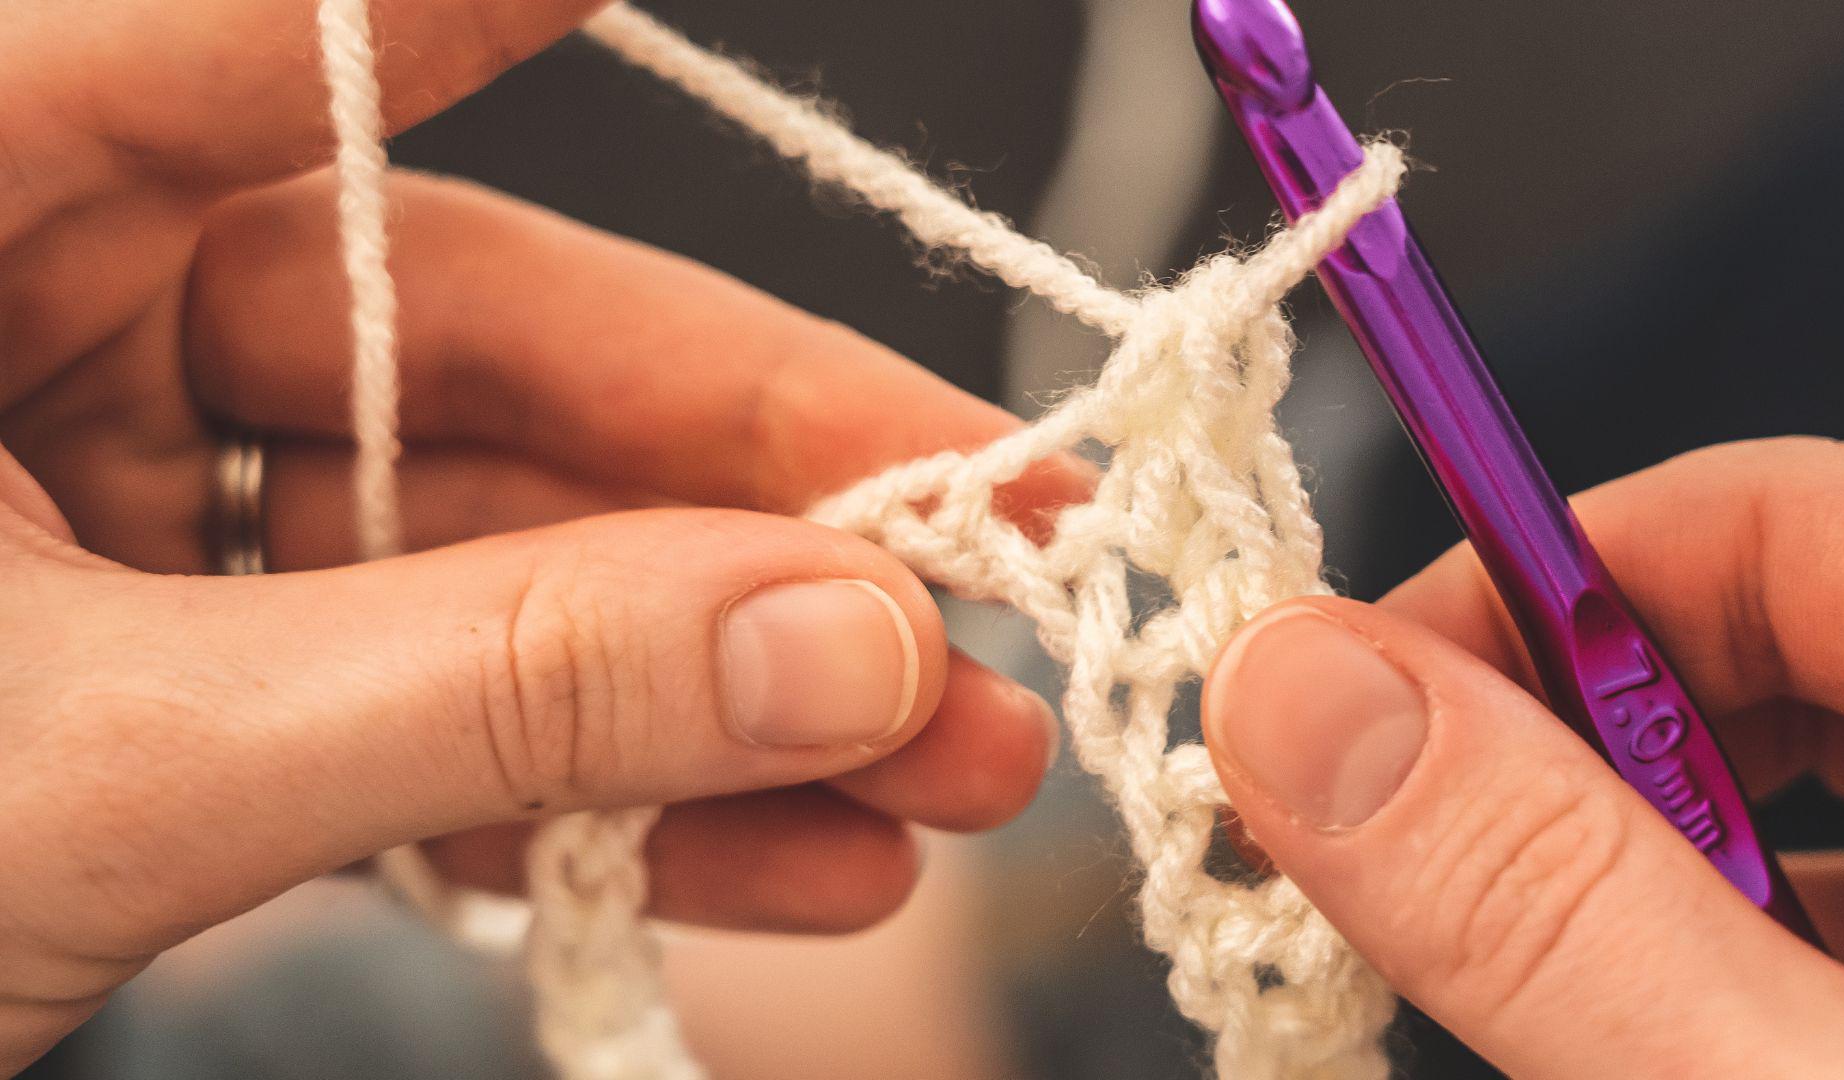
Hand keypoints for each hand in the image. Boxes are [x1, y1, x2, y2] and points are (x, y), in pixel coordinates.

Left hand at [0, 1, 1078, 1067]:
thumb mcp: (98, 773)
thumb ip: (493, 687)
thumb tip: (845, 642)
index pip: (296, 17)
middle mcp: (12, 302)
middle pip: (471, 332)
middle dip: (758, 491)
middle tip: (1001, 568)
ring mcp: (81, 498)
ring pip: (474, 544)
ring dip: (720, 676)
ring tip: (951, 768)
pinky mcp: (131, 670)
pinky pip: (402, 690)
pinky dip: (582, 786)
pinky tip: (782, 855)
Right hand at [1203, 437, 1843, 1075]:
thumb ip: (1557, 904)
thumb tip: (1297, 696)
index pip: (1788, 519)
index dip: (1520, 597)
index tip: (1335, 711)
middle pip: (1805, 659)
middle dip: (1577, 771)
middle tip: (1404, 880)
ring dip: (1657, 895)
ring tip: (1538, 997)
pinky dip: (1763, 985)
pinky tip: (1665, 1045)